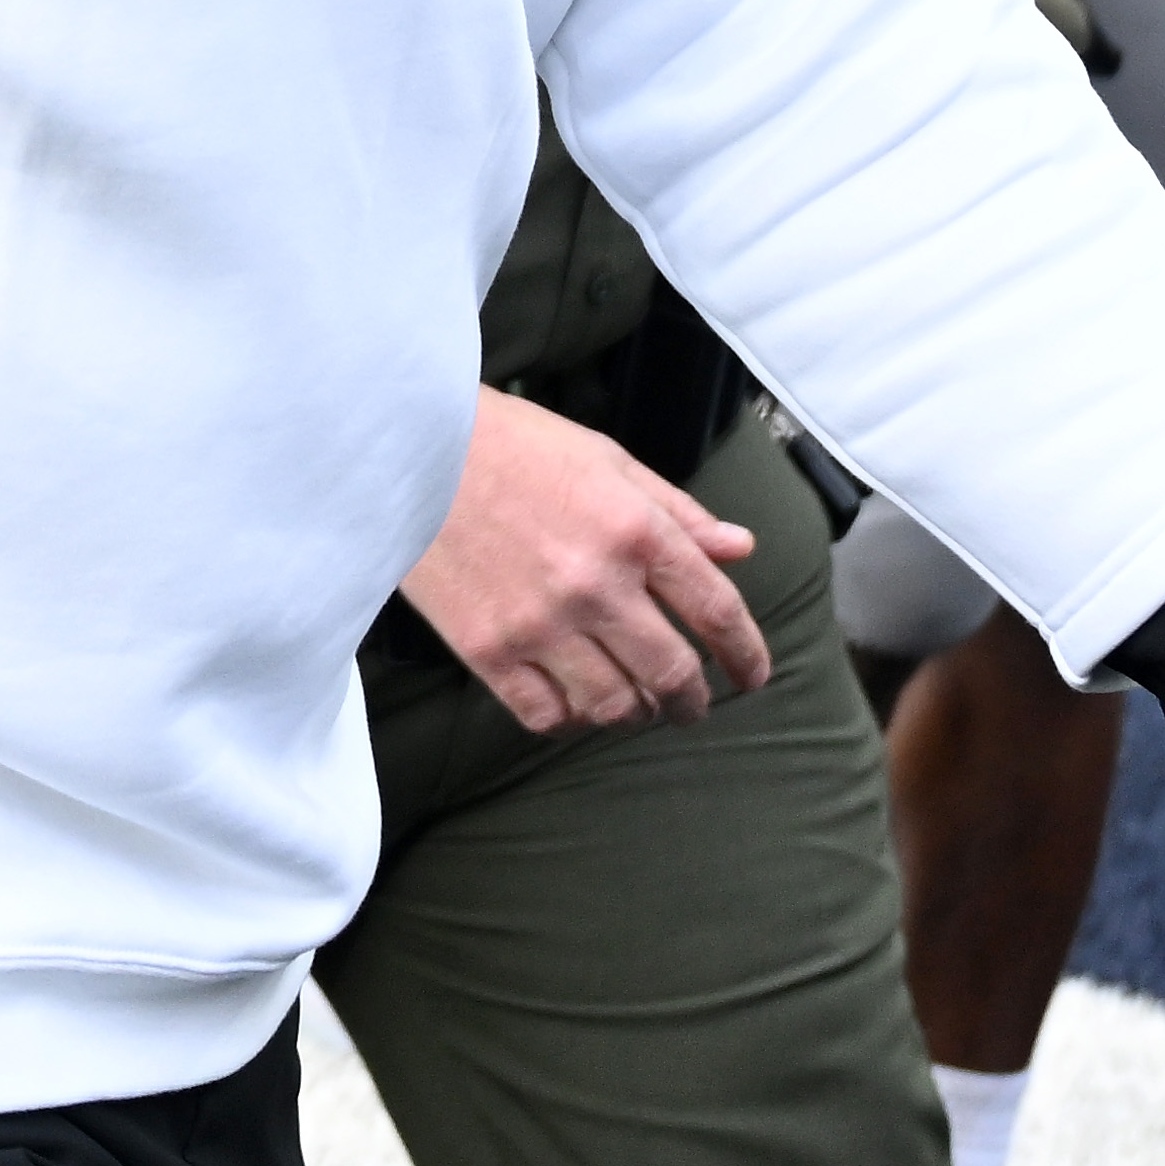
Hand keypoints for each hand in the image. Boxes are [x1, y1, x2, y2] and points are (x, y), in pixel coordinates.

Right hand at [401, 390, 770, 732]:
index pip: (716, 610)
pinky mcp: (488, 650)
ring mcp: (540, 623)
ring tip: (635, 705)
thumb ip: (677, 513)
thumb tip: (739, 549)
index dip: (746, 654)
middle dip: (694, 701)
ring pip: (614, 706)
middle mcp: (596, 583)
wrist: (410, 450)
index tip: (754, 676)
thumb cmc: (513, 446)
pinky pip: (547, 714)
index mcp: (635, 529)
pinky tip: (575, 704)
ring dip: (636, 714)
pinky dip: (572, 719)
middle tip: (693, 706)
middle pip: (673, 673)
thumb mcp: (607, 460)